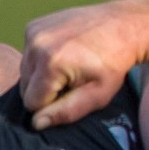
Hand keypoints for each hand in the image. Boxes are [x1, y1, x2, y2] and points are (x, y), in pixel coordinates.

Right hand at [21, 0, 148, 129]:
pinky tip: (64, 54)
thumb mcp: (98, 94)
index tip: (72, 93)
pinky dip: (41, 59)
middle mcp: (37, 45)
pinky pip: (28, 54)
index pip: (31, 102)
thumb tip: (36, 123)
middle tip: (73, 80)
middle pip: (25, 87)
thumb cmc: (115, 64)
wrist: (124, 26)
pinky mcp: (34, 25)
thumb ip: (66, 111)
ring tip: (70, 67)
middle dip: (45, 90)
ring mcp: (34, 32)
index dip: (51, 105)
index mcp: (51, 63)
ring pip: (25, 71)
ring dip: (42, 75)